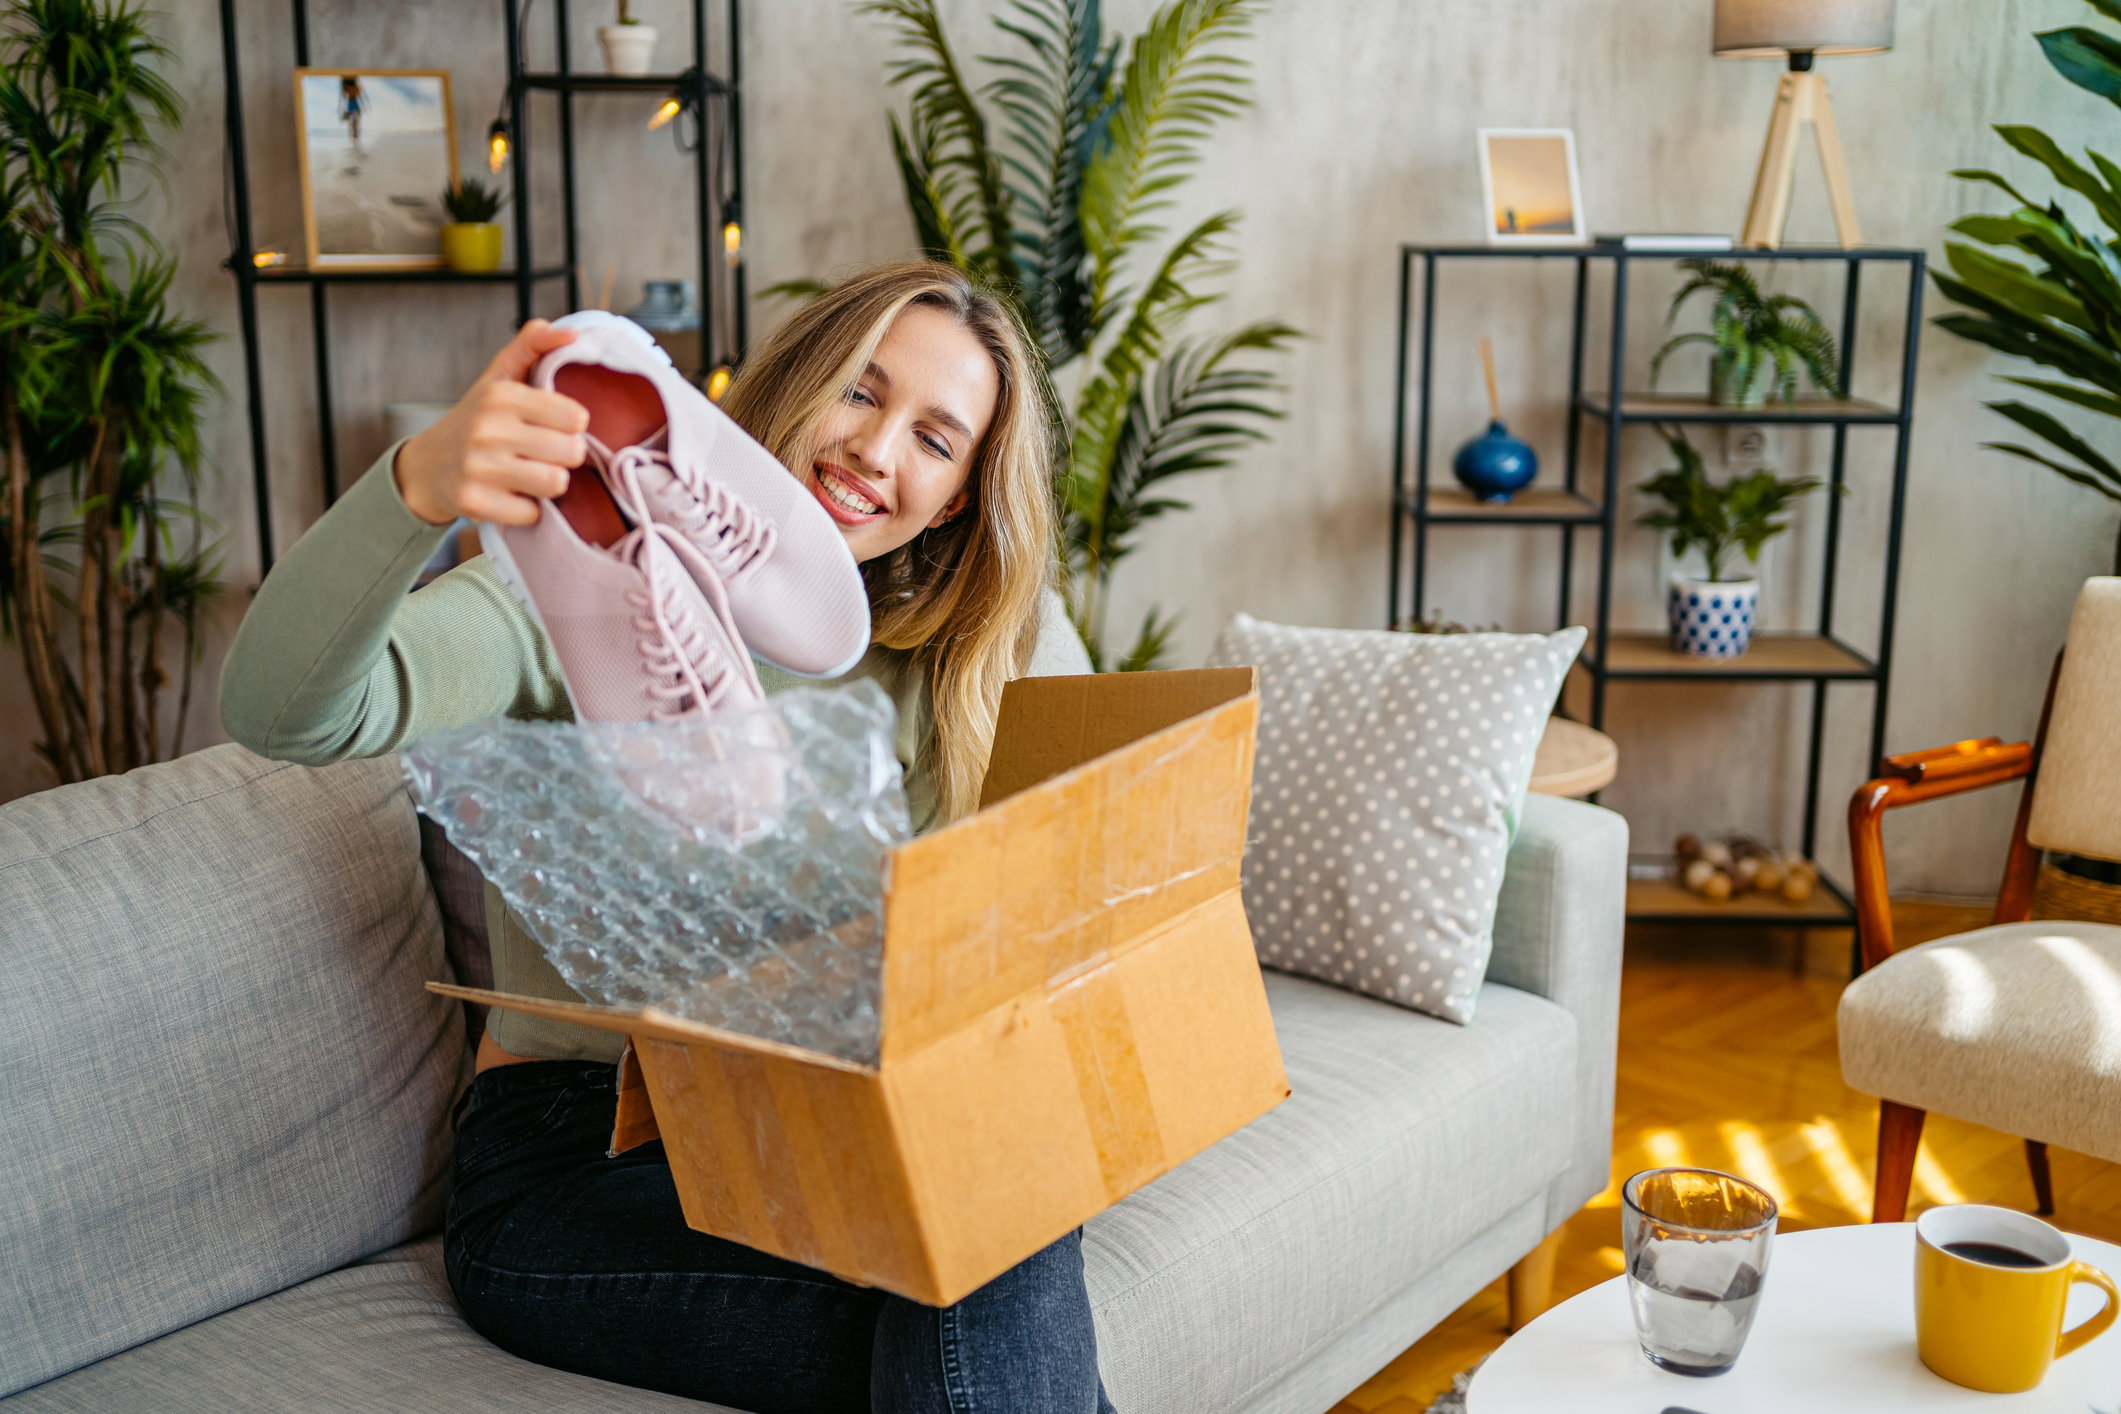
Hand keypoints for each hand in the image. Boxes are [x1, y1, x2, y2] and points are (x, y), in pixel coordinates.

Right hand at [393, 320, 588, 526]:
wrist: (426, 467)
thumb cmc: (477, 418)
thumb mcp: (500, 377)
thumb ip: (534, 346)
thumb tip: (572, 333)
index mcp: (502, 396)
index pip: (576, 418)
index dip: (571, 427)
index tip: (554, 427)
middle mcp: (488, 430)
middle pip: (572, 453)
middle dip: (564, 457)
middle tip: (544, 455)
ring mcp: (479, 468)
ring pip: (555, 483)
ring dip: (549, 484)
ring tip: (531, 474)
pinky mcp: (474, 503)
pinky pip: (532, 514)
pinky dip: (527, 510)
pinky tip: (511, 495)